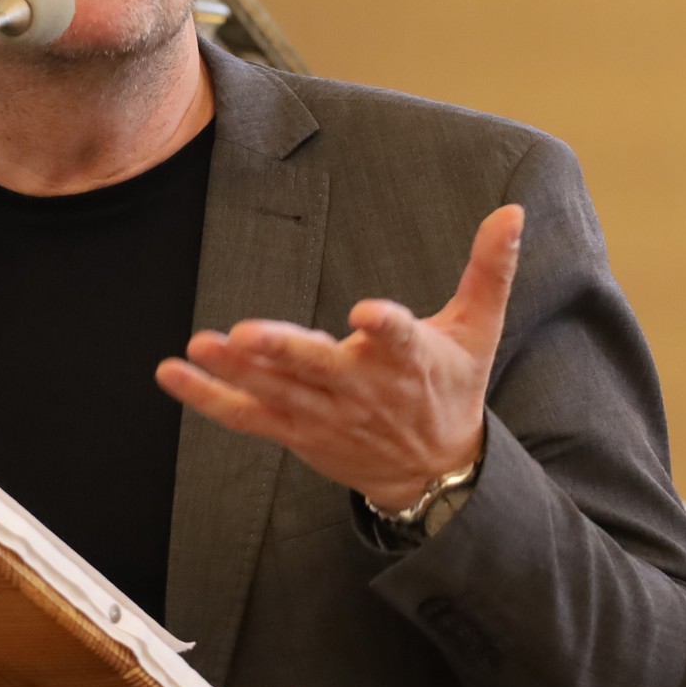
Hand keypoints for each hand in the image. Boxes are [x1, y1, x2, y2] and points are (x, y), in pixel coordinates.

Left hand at [155, 205, 524, 511]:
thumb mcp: (479, 330)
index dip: (385, 326)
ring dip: (237, 371)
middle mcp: (363, 390)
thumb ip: (490, 269)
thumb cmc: (452, 387)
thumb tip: (513, 212)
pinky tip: (172, 373)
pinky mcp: (297, 431)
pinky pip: (247, 417)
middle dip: (285, 353)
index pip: (399, 340)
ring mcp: (325, 415)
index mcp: (410, 361)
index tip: (366, 314)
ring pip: (277, 393)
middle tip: (248, 333)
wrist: (434, 474)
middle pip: (320, 370)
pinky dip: (208, 398)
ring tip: (203, 346)